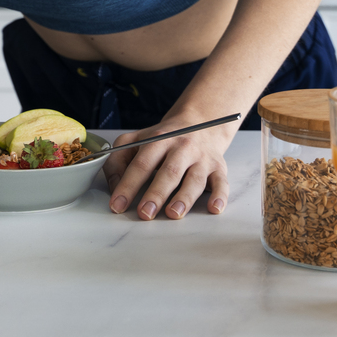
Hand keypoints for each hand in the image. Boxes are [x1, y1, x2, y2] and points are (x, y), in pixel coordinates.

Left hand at [102, 116, 233, 219]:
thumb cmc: (163, 138)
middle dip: (156, 194)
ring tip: (173, 214)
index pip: (141, 164)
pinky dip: (220, 196)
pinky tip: (214, 208)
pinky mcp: (219, 168)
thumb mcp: (136, 140)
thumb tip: (115, 186)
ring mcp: (202, 158)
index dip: (127, 185)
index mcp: (158, 140)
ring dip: (184, 198)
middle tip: (144, 213)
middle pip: (168, 172)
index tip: (117, 205)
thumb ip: (118, 160)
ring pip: (194, 179)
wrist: (200, 123)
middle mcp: (182, 148)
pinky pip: (222, 183)